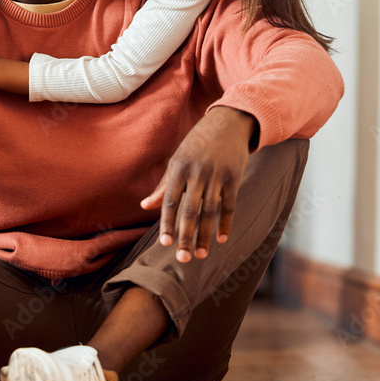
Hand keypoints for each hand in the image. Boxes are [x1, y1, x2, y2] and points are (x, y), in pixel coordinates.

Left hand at [140, 107, 254, 263]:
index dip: (167, 224)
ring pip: (210, 211)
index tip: (164, 244)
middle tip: (182, 258)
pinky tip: (221, 239)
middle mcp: (196, 173)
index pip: (170, 202)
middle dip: (185, 236)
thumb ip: (163, 186)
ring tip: (201, 254)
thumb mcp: (177, 160)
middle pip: (190, 211)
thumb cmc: (197, 144)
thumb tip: (145, 207)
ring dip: (205, 235)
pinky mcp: (234, 177)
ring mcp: (216, 175)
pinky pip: (229, 205)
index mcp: (178, 169)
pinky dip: (226, 223)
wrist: (228, 122)